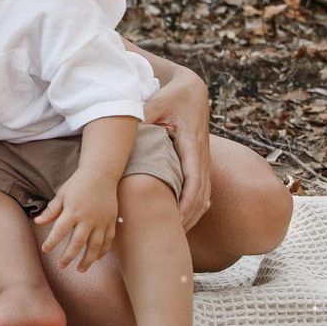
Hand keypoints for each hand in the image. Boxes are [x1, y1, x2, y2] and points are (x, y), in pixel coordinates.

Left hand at [35, 171, 117, 271]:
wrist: (101, 174)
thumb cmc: (78, 184)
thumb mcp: (62, 194)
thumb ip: (51, 210)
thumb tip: (37, 222)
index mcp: (73, 211)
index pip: (59, 231)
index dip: (51, 242)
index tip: (45, 250)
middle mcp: (87, 218)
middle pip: (77, 243)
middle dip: (68, 257)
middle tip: (61, 266)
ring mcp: (101, 221)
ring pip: (95, 246)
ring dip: (88, 260)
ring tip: (80, 269)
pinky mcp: (111, 221)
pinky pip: (108, 241)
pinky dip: (102, 251)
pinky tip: (96, 258)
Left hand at [144, 69, 212, 232]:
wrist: (191, 88)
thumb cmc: (171, 96)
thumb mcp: (155, 104)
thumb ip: (141, 118)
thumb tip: (122, 131)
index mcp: (191, 144)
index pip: (194, 181)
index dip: (186, 204)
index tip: (176, 221)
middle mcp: (201, 155)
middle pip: (202, 196)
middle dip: (188, 218)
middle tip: (170, 237)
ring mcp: (203, 159)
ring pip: (205, 196)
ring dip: (192, 216)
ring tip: (175, 235)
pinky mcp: (200, 161)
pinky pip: (202, 189)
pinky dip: (195, 207)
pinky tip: (185, 220)